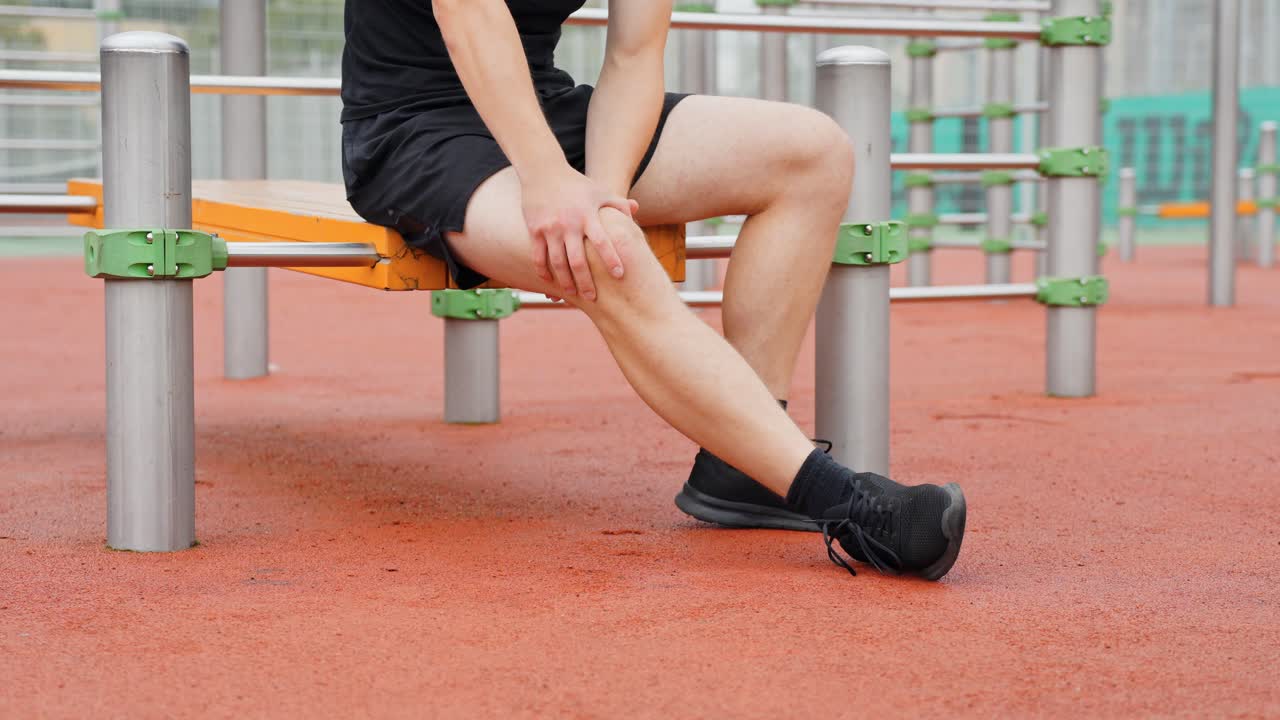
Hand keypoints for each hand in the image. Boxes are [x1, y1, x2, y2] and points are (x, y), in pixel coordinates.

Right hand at [521, 163, 636, 300]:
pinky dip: (543, 271)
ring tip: (572, 294)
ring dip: (565, 282)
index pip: (602, 241)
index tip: (619, 275)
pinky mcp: (535, 230)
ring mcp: (550, 228)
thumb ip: (618, 203)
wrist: (543, 171)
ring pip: (558, 263)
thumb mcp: (599, 190)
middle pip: (578, 260)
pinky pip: (539, 256)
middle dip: (586, 282)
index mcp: (588, 215)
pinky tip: (549, 282)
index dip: (611, 259)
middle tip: (593, 298)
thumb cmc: (576, 184)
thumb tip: (636, 211)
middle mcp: (569, 224)